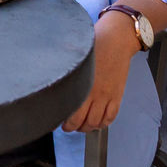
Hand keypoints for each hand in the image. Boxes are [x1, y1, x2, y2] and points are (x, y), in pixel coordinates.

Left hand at [61, 14, 138, 132]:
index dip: (62, 119)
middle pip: (82, 120)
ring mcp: (107, 95)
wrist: (116, 39)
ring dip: (87, 127)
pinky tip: (97, 122)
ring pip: (96, 122)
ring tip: (81, 125)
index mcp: (80, 82)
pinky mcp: (117, 95)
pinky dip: (104, 123)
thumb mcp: (74, 55)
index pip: (69, 110)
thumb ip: (64, 68)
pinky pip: (111, 116)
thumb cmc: (94, 42)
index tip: (55, 119)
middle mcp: (94, 92)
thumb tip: (48, 73)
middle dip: (73, 127)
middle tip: (67, 126)